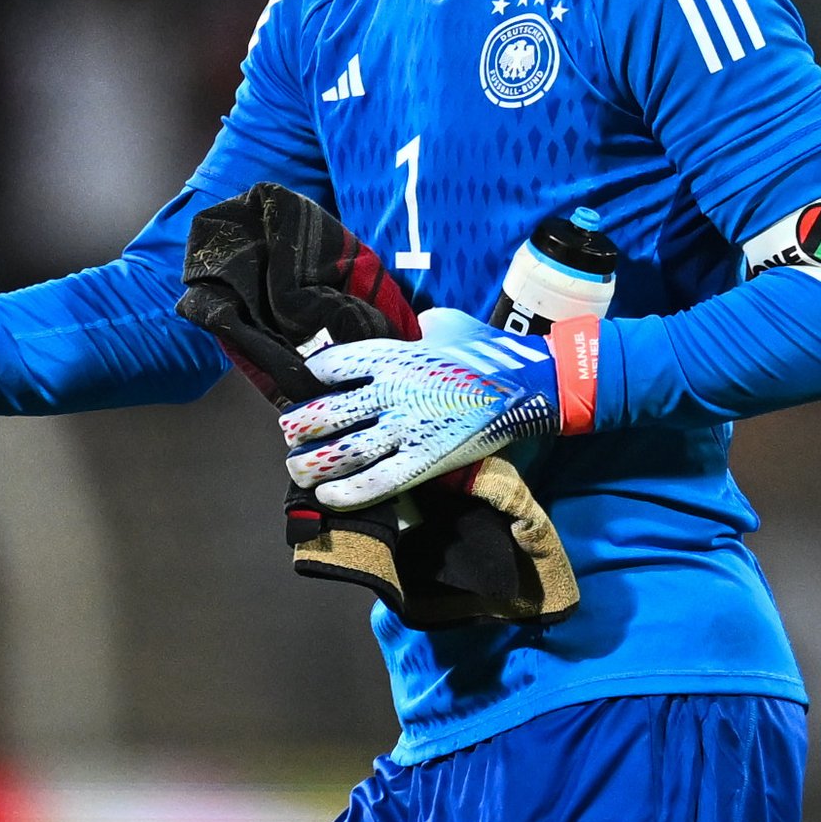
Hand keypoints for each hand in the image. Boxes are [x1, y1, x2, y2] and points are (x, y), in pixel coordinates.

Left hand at [278, 313, 555, 507]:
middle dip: (301, 425)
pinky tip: (327, 497)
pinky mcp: (426, 462)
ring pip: (345, 452)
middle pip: (328, 412)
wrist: (530, 385)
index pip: (333, 365)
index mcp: (394, 355)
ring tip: (297, 468)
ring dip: (313, 463)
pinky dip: (348, 493)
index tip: (305, 384)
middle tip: (290, 431)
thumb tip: (391, 334)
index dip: (312, 376)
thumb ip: (408, 331)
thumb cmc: (485, 350)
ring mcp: (408, 429)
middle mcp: (393, 392)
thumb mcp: (441, 324)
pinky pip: (378, 483)